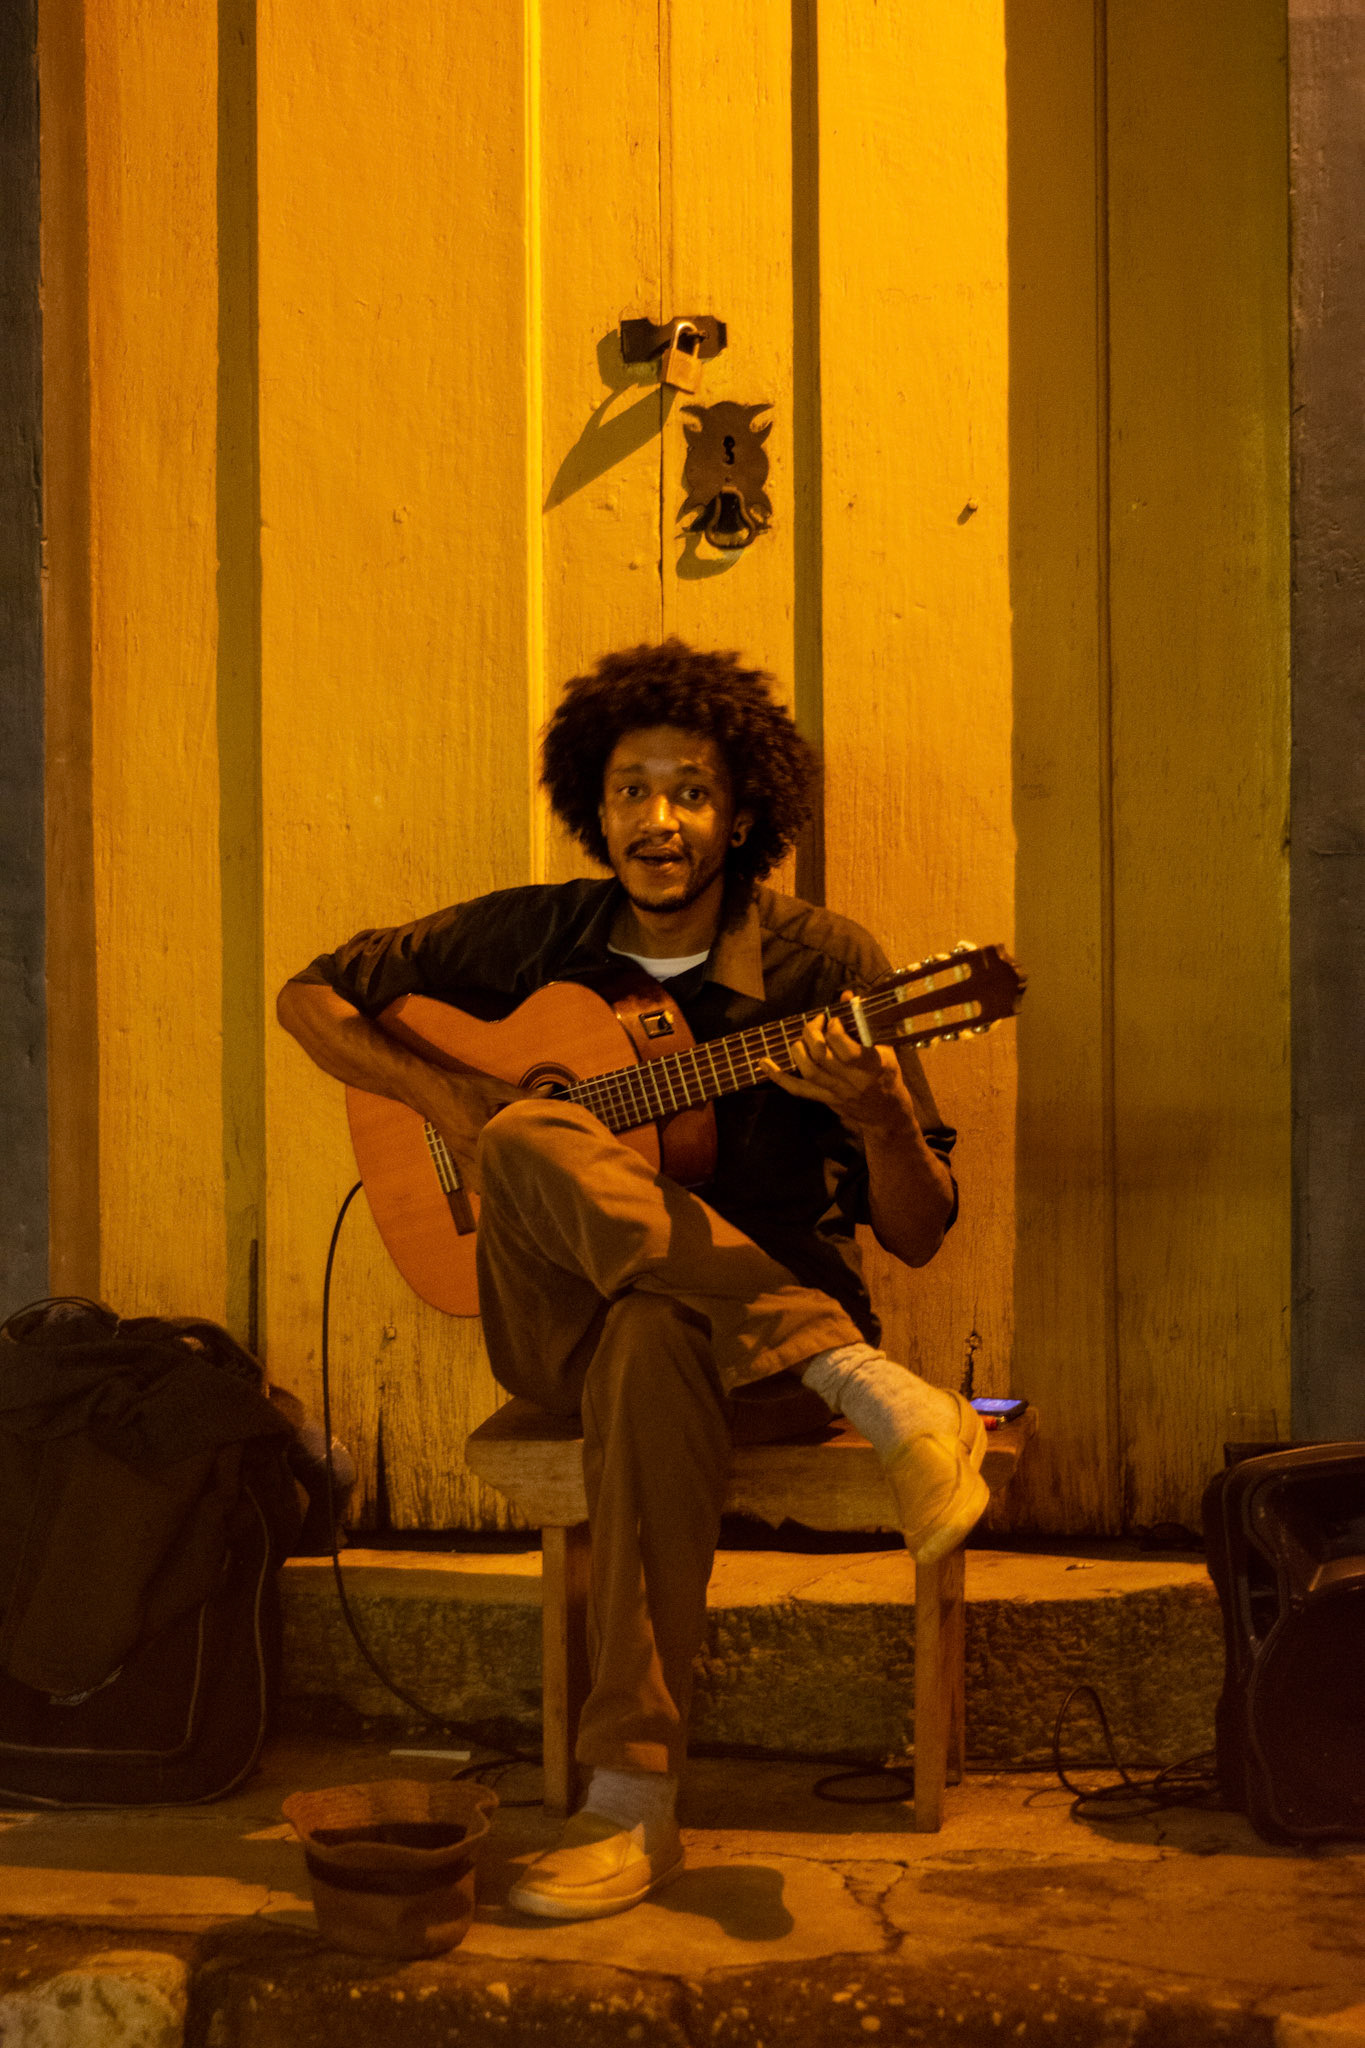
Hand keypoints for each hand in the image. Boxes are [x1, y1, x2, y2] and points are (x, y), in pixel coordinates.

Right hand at [410, 1067, 531, 1189]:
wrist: (428, 1090)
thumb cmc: (460, 1089)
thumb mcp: (492, 1088)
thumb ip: (521, 1094)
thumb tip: (549, 1091)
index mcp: (481, 1132)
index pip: (509, 1152)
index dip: (527, 1161)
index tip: (543, 1167)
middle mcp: (470, 1149)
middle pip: (495, 1174)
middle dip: (513, 1180)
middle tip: (533, 1181)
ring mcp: (461, 1156)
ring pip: (481, 1183)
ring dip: (496, 1184)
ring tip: (515, 1184)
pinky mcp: (456, 1157)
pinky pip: (471, 1179)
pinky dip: (483, 1182)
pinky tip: (496, 1181)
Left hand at [758, 993, 918, 1139]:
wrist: (887, 1114)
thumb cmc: (887, 1074)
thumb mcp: (884, 1047)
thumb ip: (864, 1022)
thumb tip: (846, 995)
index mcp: (870, 1065)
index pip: (844, 1045)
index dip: (833, 1028)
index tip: (833, 1019)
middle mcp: (851, 1081)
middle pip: (821, 1056)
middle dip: (812, 1033)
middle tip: (816, 1023)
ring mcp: (836, 1092)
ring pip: (808, 1071)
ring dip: (798, 1049)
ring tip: (802, 1038)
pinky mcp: (824, 1100)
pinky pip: (797, 1089)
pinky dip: (778, 1076)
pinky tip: (763, 1062)